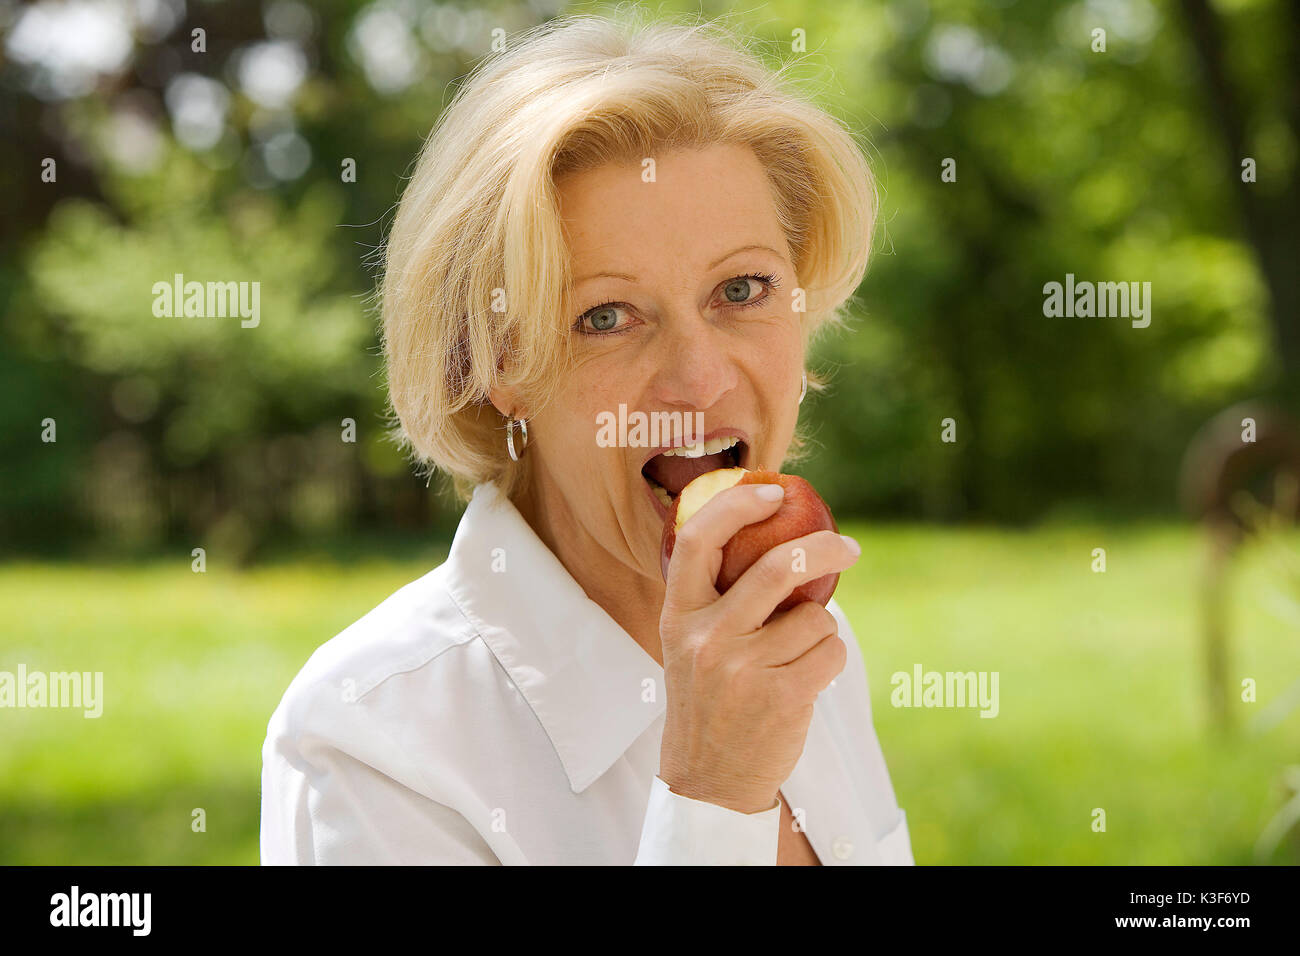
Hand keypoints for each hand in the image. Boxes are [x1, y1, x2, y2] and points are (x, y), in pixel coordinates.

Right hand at [657, 481, 860, 813]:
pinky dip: (829, 660)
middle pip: (777, 567)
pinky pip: (831, 652)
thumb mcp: (690, 645)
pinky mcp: (782, 697)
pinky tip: (805, 681)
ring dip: (819, 631)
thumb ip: (719, 599)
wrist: (709, 780)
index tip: (772, 493)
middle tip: (848, 547)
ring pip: (815, 617)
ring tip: (795, 659)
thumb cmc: (709, 700)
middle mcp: (706, 638)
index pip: (699, 540)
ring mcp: (743, 669)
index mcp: (678, 616)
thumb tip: (780, 538)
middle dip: (824, 548)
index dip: (737, 506)